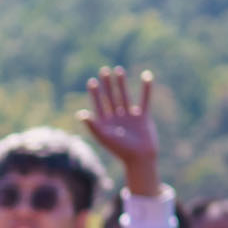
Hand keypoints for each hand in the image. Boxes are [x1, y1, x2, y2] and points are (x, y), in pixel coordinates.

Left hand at [77, 67, 161, 196]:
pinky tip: (146, 76)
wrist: (140, 158)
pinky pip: (145, 100)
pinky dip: (146, 89)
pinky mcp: (143, 117)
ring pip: (124, 96)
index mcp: (106, 123)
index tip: (91, 82)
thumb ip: (93, 125)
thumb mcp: (105, 137)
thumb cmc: (121, 150)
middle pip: (110, 98)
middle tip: (104, 70)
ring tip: (118, 70)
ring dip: (122, 83)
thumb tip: (80, 113)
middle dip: (107, 85)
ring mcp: (130, 117)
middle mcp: (117, 119)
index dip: (95, 93)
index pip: (98, 105)